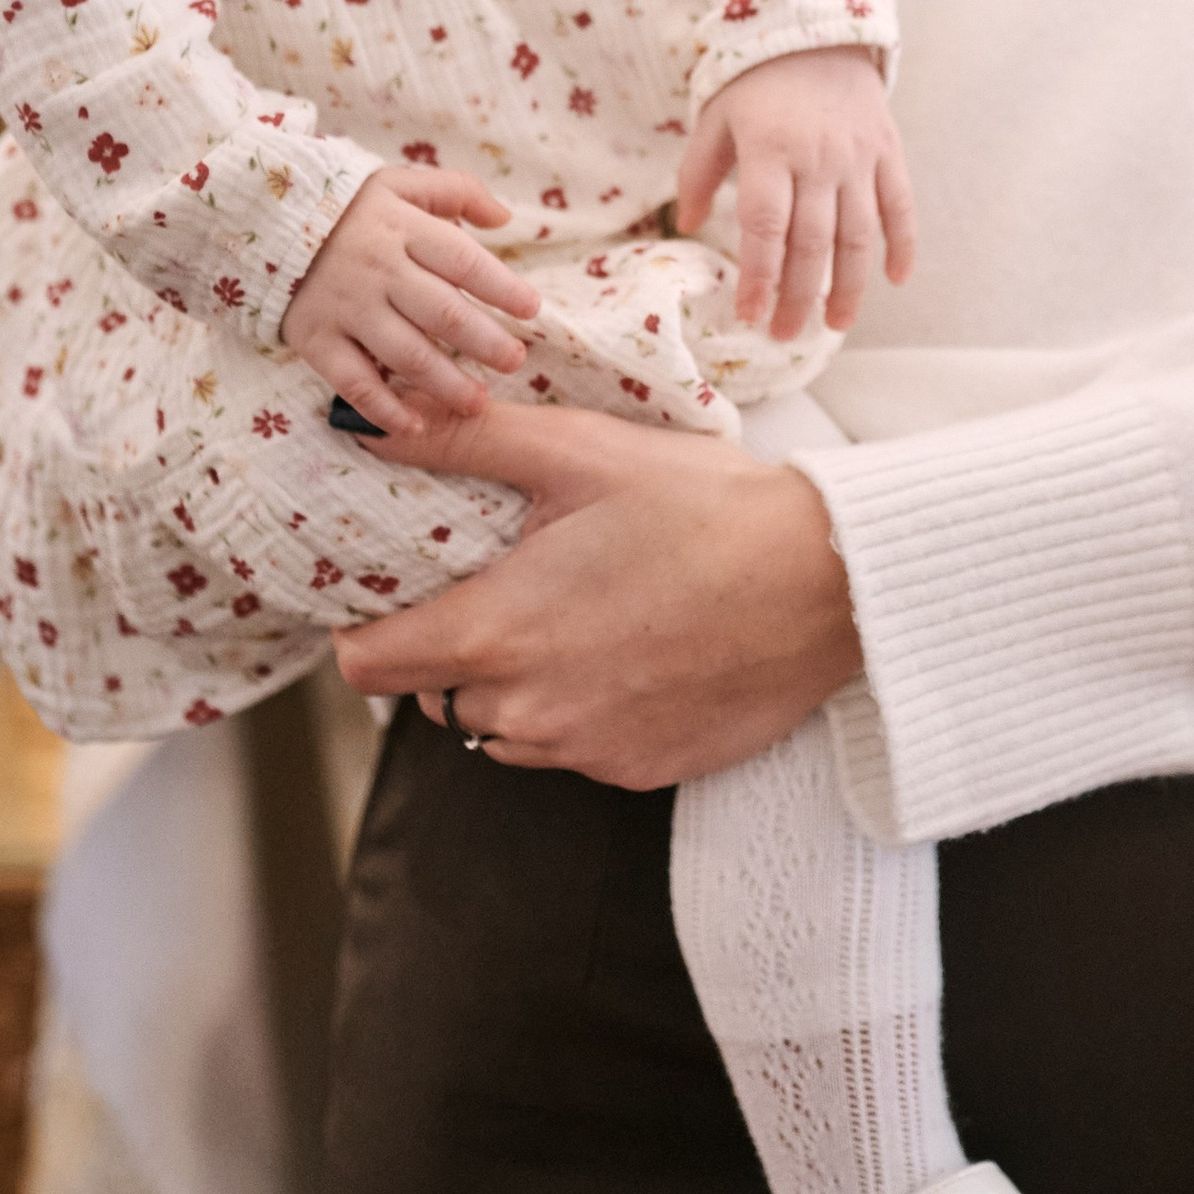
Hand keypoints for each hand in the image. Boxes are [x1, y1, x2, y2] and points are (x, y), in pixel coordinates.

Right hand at [281, 165, 541, 437]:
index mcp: (404, 229)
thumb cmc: (352, 207)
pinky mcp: (316, 339)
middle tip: (516, 363)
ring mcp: (346, 307)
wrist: (266, 220)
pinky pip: (354, 381)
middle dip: (486, 342)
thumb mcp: (402, 183)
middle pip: (443, 313)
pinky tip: (416, 424)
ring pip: (406, 353)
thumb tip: (505, 218)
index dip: (501, 287)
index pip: (463, 261)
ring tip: (479, 401)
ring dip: (446, 383)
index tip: (532, 310)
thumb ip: (458, 191)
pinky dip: (385, 408)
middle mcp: (378, 269)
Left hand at [333, 395, 863, 786]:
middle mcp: (528, 710)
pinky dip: (586, 710)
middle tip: (513, 589)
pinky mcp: (639, 772)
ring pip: (505, 731)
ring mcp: (585, 751)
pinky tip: (636, 651)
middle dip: (456, 652)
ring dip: (520, 686)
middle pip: (437, 699)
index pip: (368, 667)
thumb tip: (369, 420)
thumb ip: (466, 440)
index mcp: (497, 631)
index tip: (393, 602)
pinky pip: (577, 750)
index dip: (366, 632)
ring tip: (581, 616)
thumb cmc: (702, 506)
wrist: (826, 581)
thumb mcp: (579, 453)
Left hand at [674, 44, 915, 342]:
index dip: (759, 276)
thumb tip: (690, 225)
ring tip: (835, 324)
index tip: (749, 315)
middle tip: (786, 334)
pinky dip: (903, 244)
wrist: (818, 29)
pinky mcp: (888, 151)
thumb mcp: (716, 117)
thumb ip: (699, 172)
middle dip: (799, 296)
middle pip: (812, 242)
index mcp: (770, 150)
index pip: (764, 227)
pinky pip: (901, 205)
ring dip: (850, 285)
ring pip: (859, 234)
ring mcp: (859, 156)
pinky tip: (895, 280)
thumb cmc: (756, 81)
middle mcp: (818, 158)